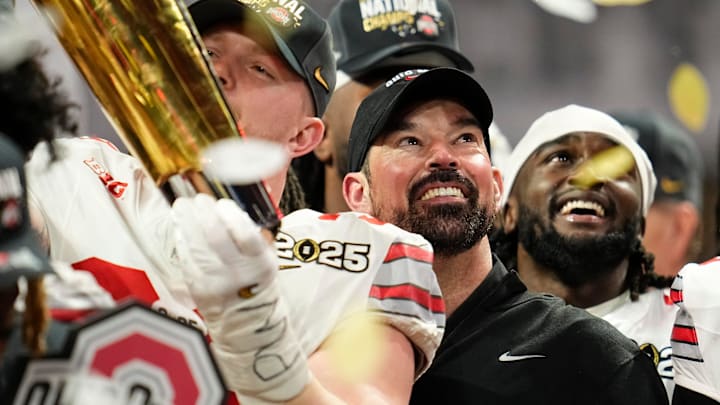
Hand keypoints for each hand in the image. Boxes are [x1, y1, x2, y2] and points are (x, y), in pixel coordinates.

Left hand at [171, 194, 276, 316]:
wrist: (246, 320)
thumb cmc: (257, 282)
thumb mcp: (268, 258)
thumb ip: (255, 235)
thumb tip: (234, 206)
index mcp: (260, 264)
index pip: (246, 236)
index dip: (232, 216)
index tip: (223, 204)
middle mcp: (236, 273)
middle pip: (215, 238)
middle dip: (203, 213)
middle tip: (197, 199)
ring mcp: (213, 281)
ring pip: (195, 246)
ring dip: (186, 222)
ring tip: (182, 206)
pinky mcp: (195, 286)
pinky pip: (185, 257)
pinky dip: (181, 238)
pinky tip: (179, 225)